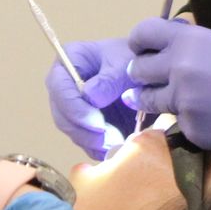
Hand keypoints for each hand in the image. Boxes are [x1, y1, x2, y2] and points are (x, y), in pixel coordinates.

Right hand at [46, 37, 137, 160]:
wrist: (151, 73)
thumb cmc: (136, 60)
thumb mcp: (127, 65)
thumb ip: (110, 79)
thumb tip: (89, 97)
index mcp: (69, 61)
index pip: (59, 87)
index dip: (74, 109)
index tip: (97, 123)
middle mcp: (66, 86)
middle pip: (62, 114)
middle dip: (84, 131)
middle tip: (110, 139)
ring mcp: (74, 107)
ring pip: (73, 131)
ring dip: (93, 142)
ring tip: (118, 143)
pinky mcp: (85, 125)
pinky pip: (85, 142)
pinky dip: (99, 149)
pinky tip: (117, 148)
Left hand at [124, 18, 210, 176]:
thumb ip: (193, 46)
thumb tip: (170, 49)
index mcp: (190, 42)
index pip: (143, 34)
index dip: (140, 41)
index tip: (142, 48)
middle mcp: (179, 70)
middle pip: (138, 70)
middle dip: (143, 73)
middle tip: (154, 77)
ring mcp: (182, 103)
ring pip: (148, 100)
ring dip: (154, 97)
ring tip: (170, 97)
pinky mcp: (189, 130)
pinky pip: (175, 121)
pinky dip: (184, 118)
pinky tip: (205, 116)